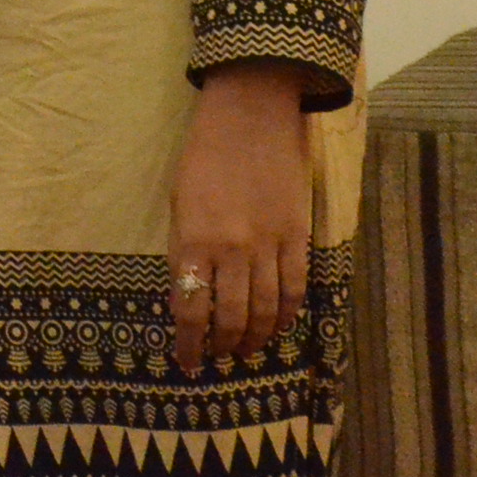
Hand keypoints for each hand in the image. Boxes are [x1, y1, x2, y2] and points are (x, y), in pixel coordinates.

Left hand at [169, 62, 317, 372]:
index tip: (186, 363)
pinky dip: (285, 316)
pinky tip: (276, 328)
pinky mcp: (297, 235)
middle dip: (222, 347)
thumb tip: (191, 294)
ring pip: (263, 311)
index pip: (190, 309)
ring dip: (253, 339)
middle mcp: (231, 249)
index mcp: (192, 239)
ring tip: (244, 351)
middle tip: (217, 358)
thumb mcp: (179, 202)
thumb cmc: (204, 154)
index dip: (189, 344)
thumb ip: (186, 249)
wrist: (251, 114)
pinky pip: (295, 289)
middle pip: (229, 318)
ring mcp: (268, 244)